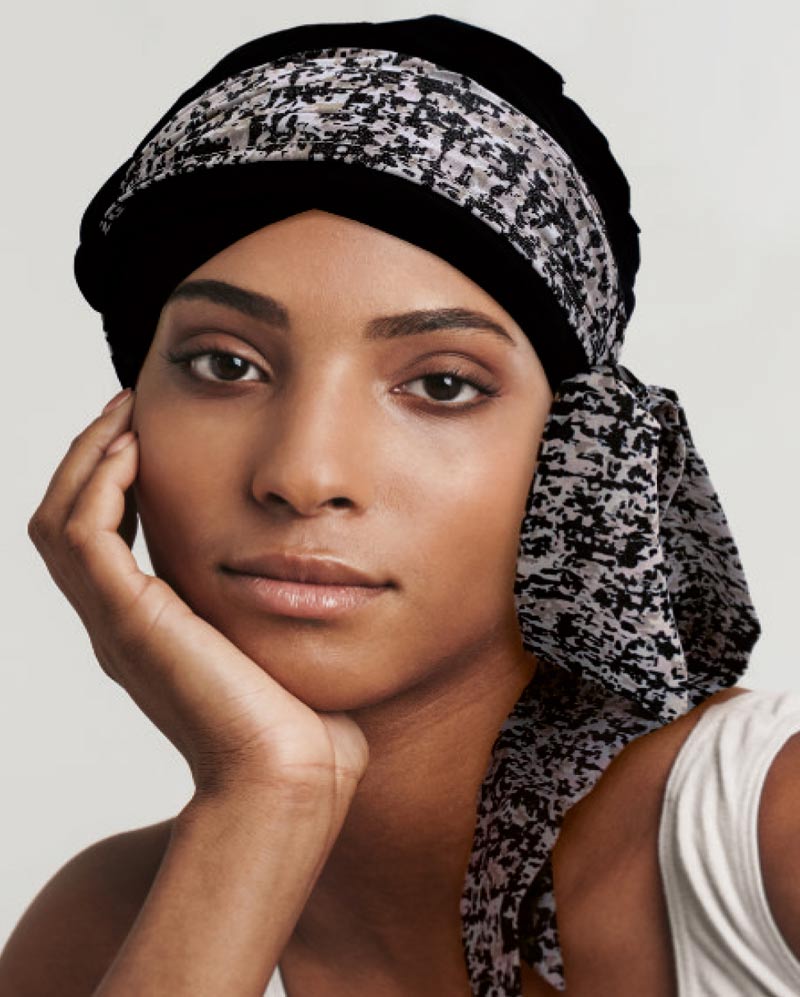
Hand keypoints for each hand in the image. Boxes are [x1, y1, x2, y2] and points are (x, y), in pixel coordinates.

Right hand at [27, 389, 368, 814]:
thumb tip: (302, 562)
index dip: (114, 478)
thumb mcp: (273, 640)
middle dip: (91, 455)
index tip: (147, 429)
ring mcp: (117, 625)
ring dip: (87, 457)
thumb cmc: (298, 719)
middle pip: (65, 519)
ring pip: (60, 520)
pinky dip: (99, 484)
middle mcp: (119, 624)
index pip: (101, 536)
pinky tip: (135, 450)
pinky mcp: (130, 621)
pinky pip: (85, 536)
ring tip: (126, 414)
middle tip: (126, 406)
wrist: (290, 775)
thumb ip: (264, 600)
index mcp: (147, 628)